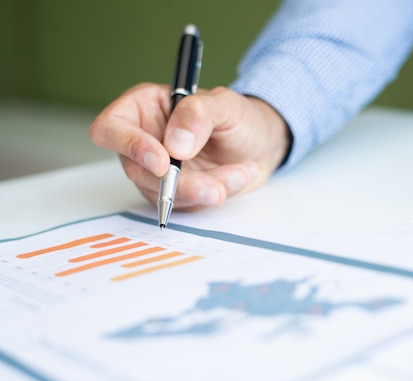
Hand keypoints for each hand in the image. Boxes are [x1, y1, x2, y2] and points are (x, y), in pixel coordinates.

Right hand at [90, 83, 290, 209]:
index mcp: (144, 107)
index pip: (111, 128)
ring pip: (163, 194)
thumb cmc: (239, 117)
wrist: (262, 144)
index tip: (164, 162)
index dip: (130, 146)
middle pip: (138, 171)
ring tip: (240, 172)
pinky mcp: (176, 193)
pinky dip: (214, 194)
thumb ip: (198, 114)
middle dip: (181, 183)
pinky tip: (238, 176)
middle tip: (215, 187)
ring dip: (203, 189)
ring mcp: (158, 171)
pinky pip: (185, 204)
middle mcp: (144, 140)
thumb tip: (175, 144)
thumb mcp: (225, 104)